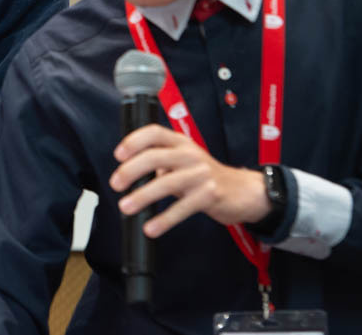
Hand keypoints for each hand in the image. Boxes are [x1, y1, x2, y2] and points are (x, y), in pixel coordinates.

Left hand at [109, 124, 269, 237]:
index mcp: (181, 143)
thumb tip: (131, 175)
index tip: (118, 155)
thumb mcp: (184, 162)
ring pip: (166, 183)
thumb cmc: (207, 176)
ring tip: (126, 207)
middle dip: (131, 170)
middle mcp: (190, 154)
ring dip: (143, 196)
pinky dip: (164, 220)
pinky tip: (151, 228)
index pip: (154, 133)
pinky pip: (182, 208)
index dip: (134, 141)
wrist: (245, 191)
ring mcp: (201, 174)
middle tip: (116, 184)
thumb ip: (161, 164)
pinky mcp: (209, 195)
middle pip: (155, 156)